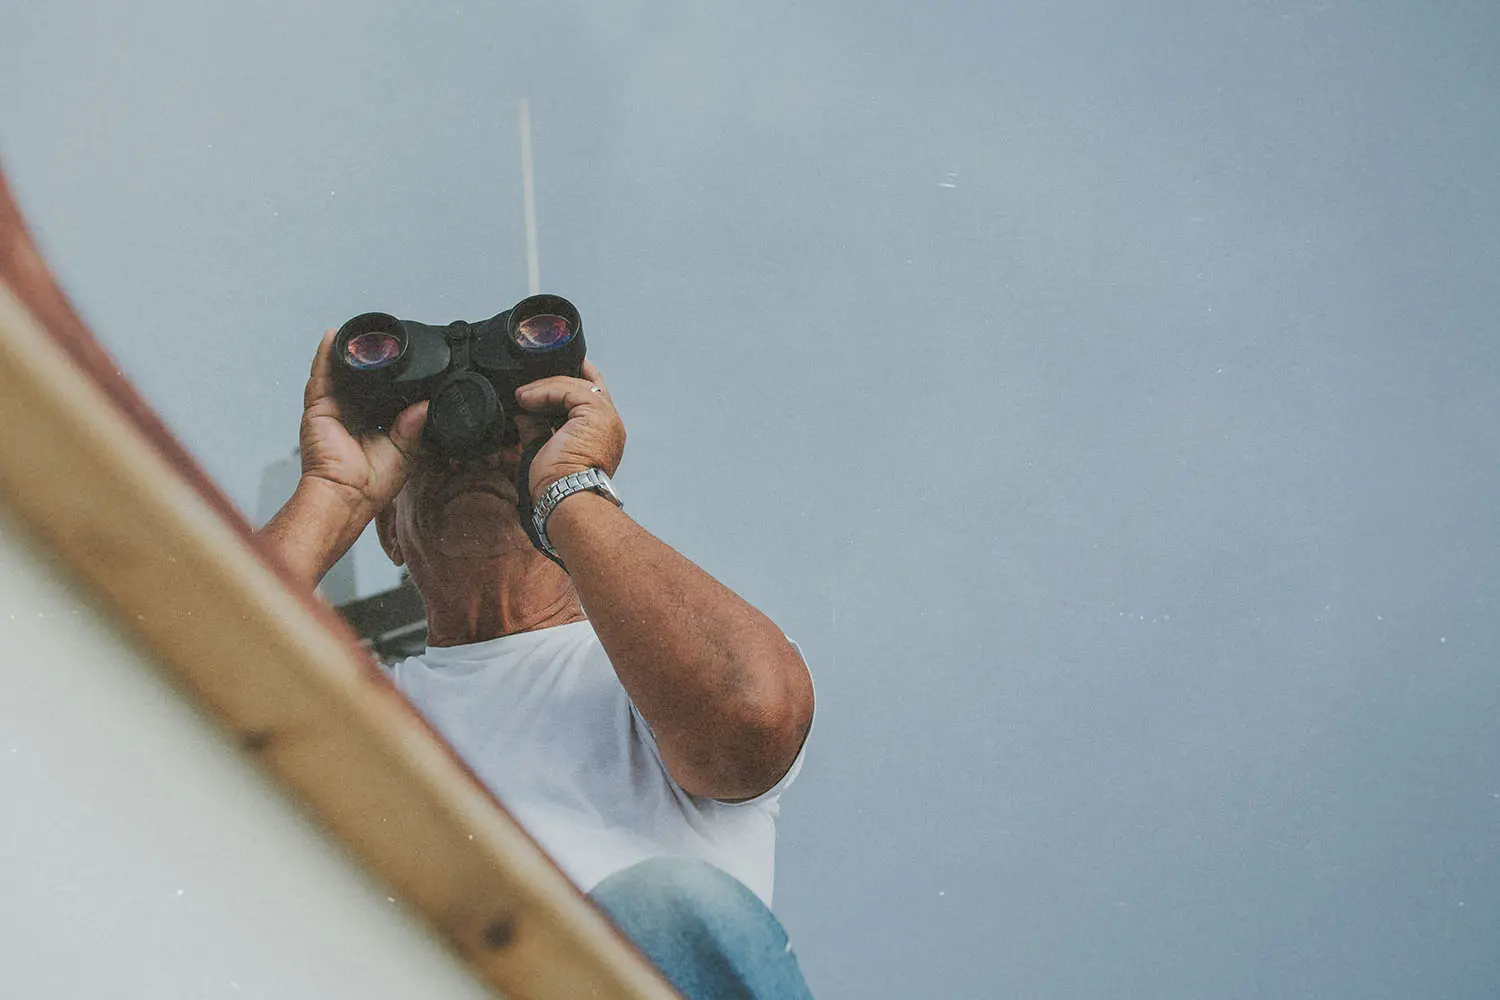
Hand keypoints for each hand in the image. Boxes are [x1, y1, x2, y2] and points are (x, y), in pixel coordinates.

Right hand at [298, 327, 427, 516]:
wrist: (346, 495)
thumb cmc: (371, 485)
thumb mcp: (404, 452)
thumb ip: (414, 426)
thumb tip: (427, 404)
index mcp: (371, 425)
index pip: (380, 395)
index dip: (389, 381)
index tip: (404, 363)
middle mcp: (350, 415)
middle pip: (359, 381)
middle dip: (369, 362)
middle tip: (383, 341)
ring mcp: (333, 410)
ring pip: (340, 374)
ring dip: (347, 353)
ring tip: (360, 332)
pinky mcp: (318, 408)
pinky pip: (321, 375)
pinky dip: (325, 354)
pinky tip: (333, 336)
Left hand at [513, 359, 625, 499]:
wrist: (566, 496)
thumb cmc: (558, 485)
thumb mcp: (545, 449)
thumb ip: (539, 428)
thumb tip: (524, 412)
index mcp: (603, 434)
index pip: (592, 397)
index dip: (571, 382)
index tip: (544, 381)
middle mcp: (610, 422)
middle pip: (588, 385)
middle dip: (558, 379)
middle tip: (529, 385)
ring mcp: (606, 416)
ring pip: (576, 385)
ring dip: (545, 387)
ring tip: (521, 396)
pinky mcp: (595, 413)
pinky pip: (568, 390)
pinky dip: (544, 392)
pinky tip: (526, 400)